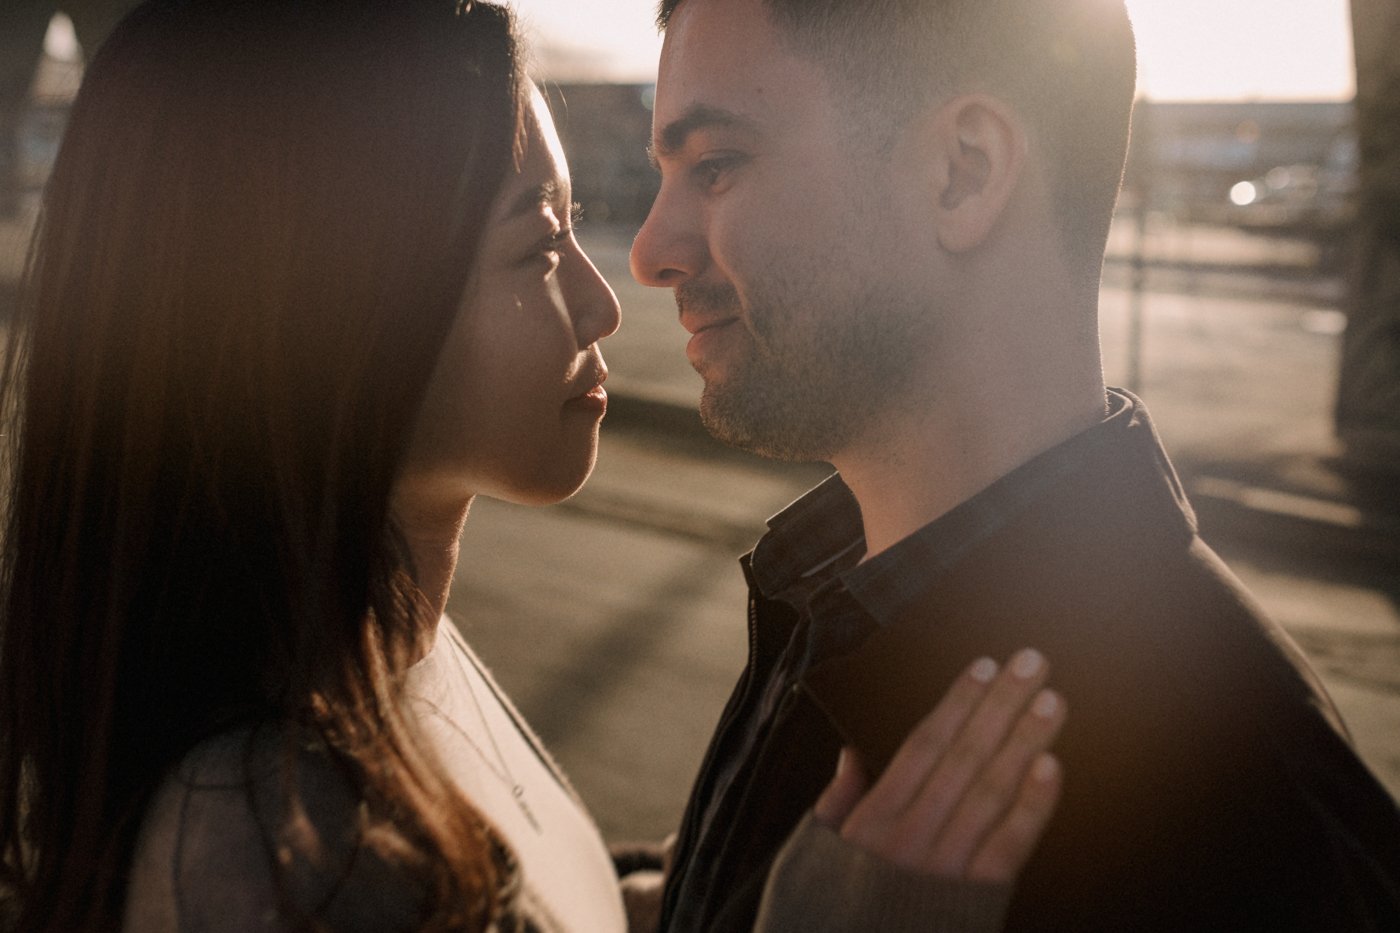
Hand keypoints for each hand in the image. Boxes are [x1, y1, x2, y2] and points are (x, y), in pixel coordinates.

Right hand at [813, 649, 1065, 882]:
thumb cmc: (822, 919)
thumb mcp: (812, 857)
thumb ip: (837, 803)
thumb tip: (853, 754)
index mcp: (873, 820)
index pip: (924, 744)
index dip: (957, 703)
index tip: (984, 666)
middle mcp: (912, 837)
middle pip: (964, 755)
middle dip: (1001, 706)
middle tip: (1032, 663)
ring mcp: (945, 870)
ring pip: (991, 791)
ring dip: (1025, 742)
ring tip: (1052, 702)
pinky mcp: (974, 903)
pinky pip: (1008, 849)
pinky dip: (1032, 807)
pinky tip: (1051, 768)